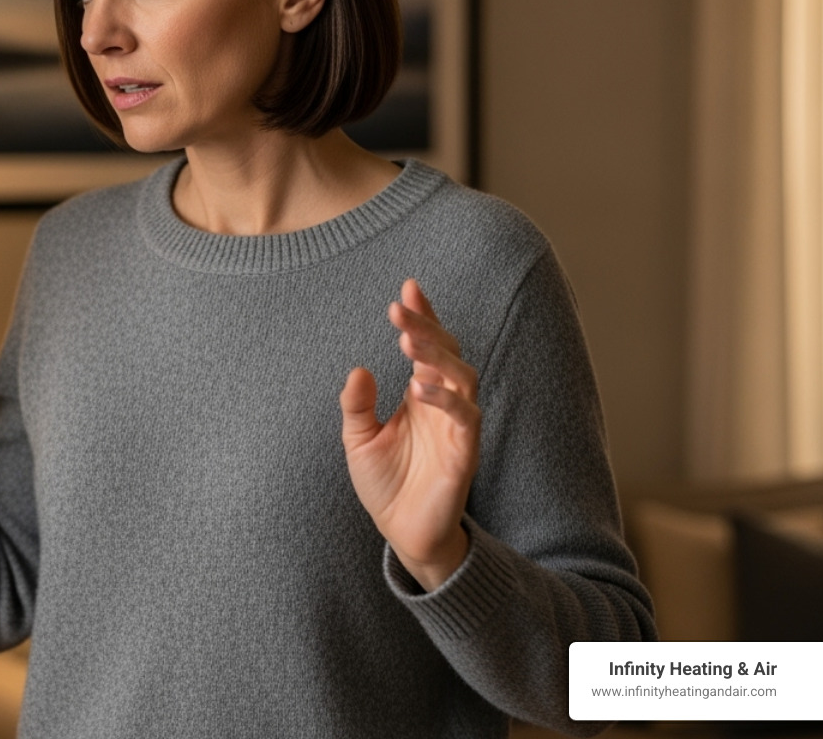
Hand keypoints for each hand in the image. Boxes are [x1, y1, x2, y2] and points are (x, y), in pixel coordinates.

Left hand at [339, 279, 479, 590]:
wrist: (400, 532)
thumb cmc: (384, 483)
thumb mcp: (358, 439)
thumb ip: (356, 405)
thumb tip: (358, 369)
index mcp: (421, 394)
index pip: (427, 346)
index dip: (422, 318)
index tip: (408, 289)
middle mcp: (443, 404)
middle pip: (447, 352)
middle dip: (425, 327)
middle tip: (399, 310)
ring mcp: (457, 427)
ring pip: (463, 377)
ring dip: (436, 356)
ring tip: (407, 343)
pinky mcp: (464, 453)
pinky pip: (466, 418)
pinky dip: (446, 398)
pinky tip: (420, 388)